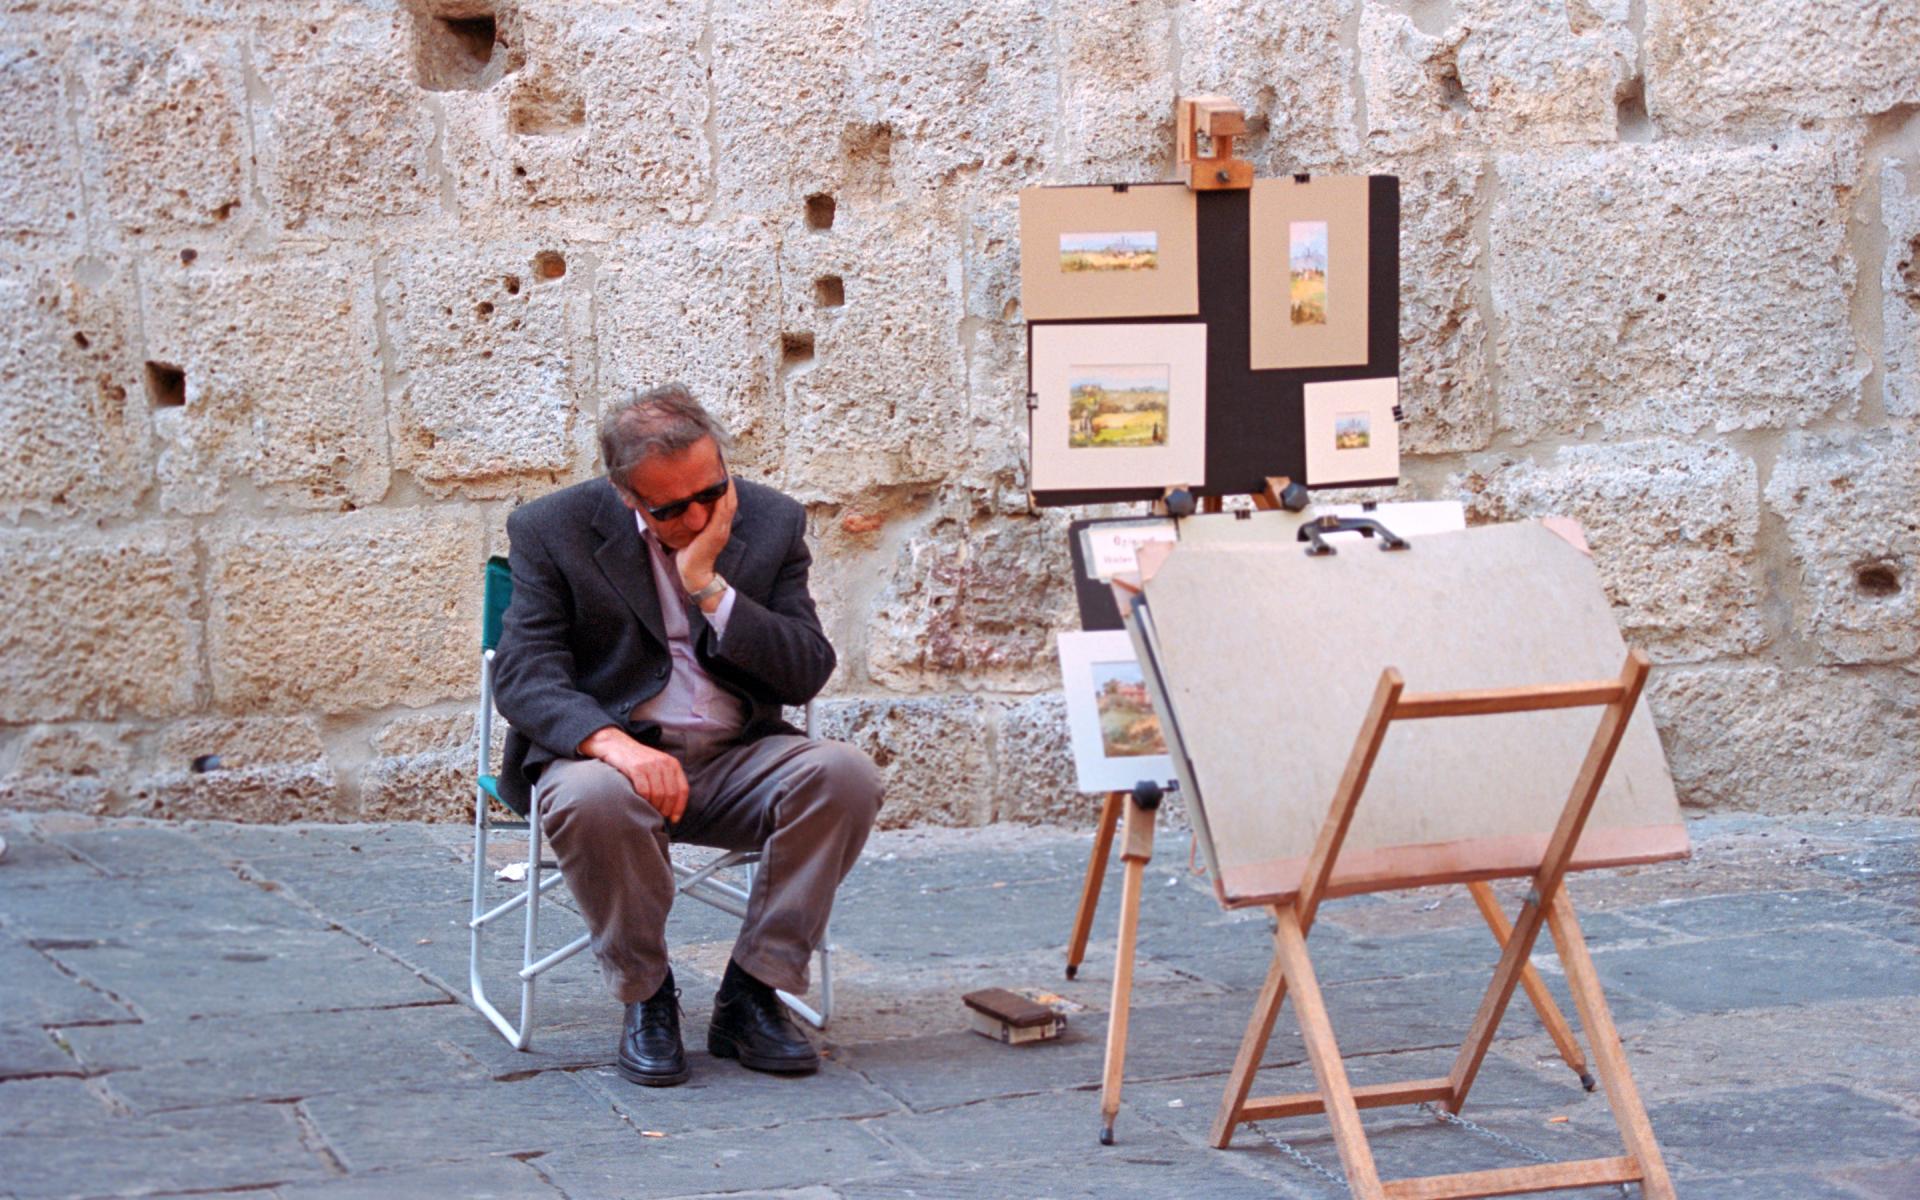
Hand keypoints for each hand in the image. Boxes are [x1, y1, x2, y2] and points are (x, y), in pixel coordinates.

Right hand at [577, 727, 688, 822]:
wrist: (616, 744)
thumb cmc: (637, 760)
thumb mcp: (657, 766)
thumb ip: (666, 781)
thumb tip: (673, 808)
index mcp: (672, 763)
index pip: (683, 789)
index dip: (679, 807)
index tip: (674, 819)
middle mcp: (664, 763)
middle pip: (671, 794)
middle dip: (665, 809)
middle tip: (658, 817)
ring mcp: (650, 765)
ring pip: (658, 794)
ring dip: (654, 807)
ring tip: (649, 811)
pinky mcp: (636, 768)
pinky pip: (644, 790)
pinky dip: (643, 800)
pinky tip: (639, 803)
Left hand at [676, 479, 736, 595]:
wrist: (694, 574)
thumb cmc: (690, 555)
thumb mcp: (692, 533)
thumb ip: (692, 521)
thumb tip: (681, 507)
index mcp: (719, 525)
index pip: (726, 500)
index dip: (725, 485)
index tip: (720, 470)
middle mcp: (723, 525)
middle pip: (730, 498)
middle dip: (727, 480)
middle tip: (722, 462)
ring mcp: (721, 529)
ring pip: (729, 502)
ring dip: (727, 485)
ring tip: (722, 469)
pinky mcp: (716, 533)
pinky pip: (722, 512)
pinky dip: (722, 498)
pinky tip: (719, 486)